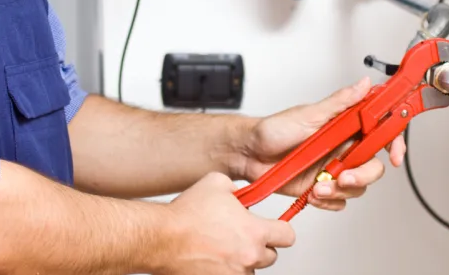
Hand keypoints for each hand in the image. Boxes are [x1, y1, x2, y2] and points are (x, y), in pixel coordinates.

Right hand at [161, 172, 295, 273]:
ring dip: (241, 261)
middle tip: (240, 236)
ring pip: (250, 270)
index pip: (287, 236)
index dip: (281, 230)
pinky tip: (212, 259)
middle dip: (258, 246)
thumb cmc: (185, 215)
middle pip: (270, 257)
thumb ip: (237, 188)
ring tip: (221, 248)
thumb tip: (240, 193)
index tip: (274, 228)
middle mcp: (248, 257)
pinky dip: (224, 271)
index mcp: (254, 232)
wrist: (160, 238)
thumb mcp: (216, 183)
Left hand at [241, 77, 405, 211]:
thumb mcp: (308, 114)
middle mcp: (342, 148)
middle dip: (362, 175)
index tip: (394, 154)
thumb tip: (365, 84)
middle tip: (344, 177)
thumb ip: (340, 102)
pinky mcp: (321, 187)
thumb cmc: (273, 130)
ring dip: (340, 190)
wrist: (248, 154)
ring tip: (318, 186)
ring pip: (357, 186)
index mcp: (344, 126)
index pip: (380, 132)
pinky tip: (312, 194)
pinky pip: (339, 201)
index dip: (394, 142)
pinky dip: (328, 201)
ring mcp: (332, 169)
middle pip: (373, 165)